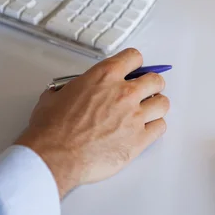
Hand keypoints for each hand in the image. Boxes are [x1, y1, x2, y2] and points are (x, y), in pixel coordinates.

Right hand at [15, 48, 168, 197]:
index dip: (135, 64)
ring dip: (156, 106)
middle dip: (152, 85)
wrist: (55, 156)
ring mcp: (135, 116)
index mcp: (104, 76)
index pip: (133, 57)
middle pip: (156, 80)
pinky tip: (146, 129)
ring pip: (163, 103)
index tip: (134, 70)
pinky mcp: (139, 139)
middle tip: (145, 92)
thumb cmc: (52, 129)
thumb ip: (74, 88)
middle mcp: (124, 93)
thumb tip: (74, 91)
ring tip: (147, 112)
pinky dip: (155, 127)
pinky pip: (160, 127)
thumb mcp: (56, 95)